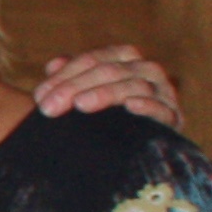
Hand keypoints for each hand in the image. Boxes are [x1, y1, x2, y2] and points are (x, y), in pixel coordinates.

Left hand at [28, 45, 182, 130]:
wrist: (133, 153)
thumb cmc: (102, 118)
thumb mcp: (82, 97)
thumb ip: (68, 79)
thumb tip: (53, 65)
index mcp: (125, 59)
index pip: (93, 59)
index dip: (65, 75)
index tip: (39, 97)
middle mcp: (147, 70)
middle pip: (110, 70)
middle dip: (75, 86)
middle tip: (49, 108)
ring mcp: (163, 92)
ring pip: (134, 84)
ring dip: (105, 93)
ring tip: (80, 105)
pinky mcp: (173, 117)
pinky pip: (162, 108)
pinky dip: (147, 105)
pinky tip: (129, 107)